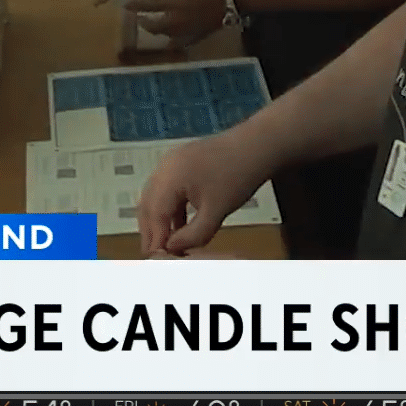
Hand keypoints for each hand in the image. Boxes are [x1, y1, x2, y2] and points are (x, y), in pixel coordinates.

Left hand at [123, 0, 228, 48]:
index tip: (125, 4)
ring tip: (156, 27)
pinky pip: (182, 41)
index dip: (134, 5)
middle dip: (144, 22)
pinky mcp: (198, 35)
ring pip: (166, 34)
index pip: (146, 5)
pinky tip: (173, 39)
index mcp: (171, 1)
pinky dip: (174, 40)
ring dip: (158, 31)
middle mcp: (175, 19)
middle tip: (140, 19)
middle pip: (154, 25)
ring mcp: (187, 30)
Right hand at [137, 131, 274, 255]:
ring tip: (165, 244)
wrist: (257, 146)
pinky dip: (169, 208)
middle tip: (155, 255)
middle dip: (150, 230)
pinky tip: (178, 225)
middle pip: (148, 204)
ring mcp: (171, 162)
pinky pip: (167, 189)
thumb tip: (173, 249)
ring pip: (155, 197)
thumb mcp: (216, 211)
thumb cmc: (237, 177)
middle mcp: (164, 167)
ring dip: (158, 220)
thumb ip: (193, 234)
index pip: (154, 214)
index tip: (157, 260)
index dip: (154, 238)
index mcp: (169, 177)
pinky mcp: (181, 163)